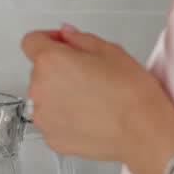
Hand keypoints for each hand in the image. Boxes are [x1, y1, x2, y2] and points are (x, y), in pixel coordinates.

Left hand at [21, 25, 173, 169]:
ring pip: (44, 97)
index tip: (60, 43)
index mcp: (50, 62)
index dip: (47, 39)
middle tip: (88, 74)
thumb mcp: (110, 51)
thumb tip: (66, 34)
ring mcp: (43, 117)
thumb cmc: (131, 93)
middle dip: (58, 69)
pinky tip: (89, 117)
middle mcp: (39, 89)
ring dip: (59, 94)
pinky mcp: (50, 138)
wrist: (142, 132)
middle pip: (39, 71)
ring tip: (91, 99)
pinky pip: (52, 121)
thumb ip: (79, 38)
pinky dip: (65, 118)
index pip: (31, 41)